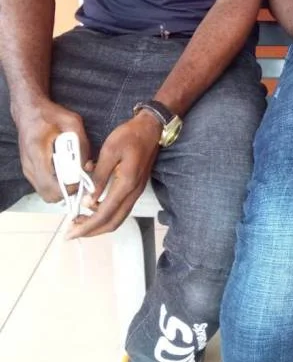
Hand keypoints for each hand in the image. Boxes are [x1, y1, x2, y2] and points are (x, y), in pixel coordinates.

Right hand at [16, 102, 90, 202]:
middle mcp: (29, 165)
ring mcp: (27, 169)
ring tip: (72, 171)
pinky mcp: (29, 170)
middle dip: (67, 190)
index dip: (69, 188)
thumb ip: (82, 144)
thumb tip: (88, 166)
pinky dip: (56, 182)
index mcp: (38, 152)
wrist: (29, 111)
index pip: (51, 185)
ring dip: (61, 187)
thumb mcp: (73, 123)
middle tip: (79, 177)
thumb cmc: (50, 115)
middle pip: (48, 195)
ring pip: (45, 193)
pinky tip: (64, 168)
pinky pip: (43, 185)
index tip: (82, 179)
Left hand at [66, 112, 160, 238]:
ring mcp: (136, 191)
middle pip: (113, 222)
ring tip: (79, 220)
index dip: (87, 226)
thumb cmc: (129, 136)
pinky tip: (93, 206)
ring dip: (99, 224)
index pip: (104, 214)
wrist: (151, 128)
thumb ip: (99, 177)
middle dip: (92, 231)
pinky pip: (121, 209)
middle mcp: (133, 192)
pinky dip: (105, 214)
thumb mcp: (110, 151)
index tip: (70, 233)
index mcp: (126, 184)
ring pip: (118, 217)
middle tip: (72, 231)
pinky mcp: (135, 188)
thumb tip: (88, 201)